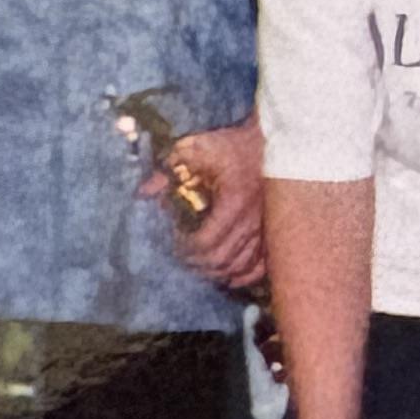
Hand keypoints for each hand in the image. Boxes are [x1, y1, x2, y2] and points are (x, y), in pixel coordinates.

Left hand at [155, 121, 266, 292]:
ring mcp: (268, 230)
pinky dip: (243, 275)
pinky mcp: (276, 233)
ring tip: (201, 264)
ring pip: (240, 268)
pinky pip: (261, 267)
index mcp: (233, 202)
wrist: (274, 142)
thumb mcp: (196, 149)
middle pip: (221, 260)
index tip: (174, 240)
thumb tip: (144, 192)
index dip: (185, 249)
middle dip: (197, 263)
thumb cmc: (233, 146)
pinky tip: (229, 274)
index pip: (205, 243)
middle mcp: (253, 221)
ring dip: (217, 272)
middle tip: (182, 256)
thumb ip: (169, 170)